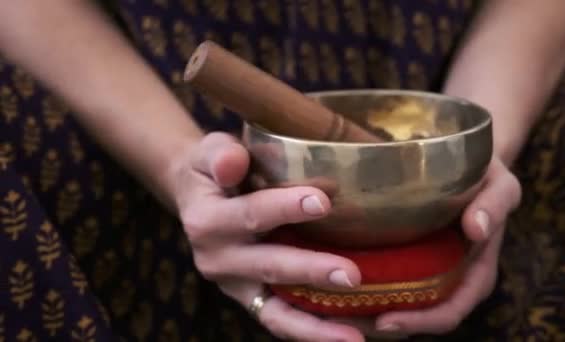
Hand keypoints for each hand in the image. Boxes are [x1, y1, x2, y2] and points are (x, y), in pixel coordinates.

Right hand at [168, 132, 365, 341]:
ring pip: (275, 312)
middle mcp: (218, 260)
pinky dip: (312, 332)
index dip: (284, 208)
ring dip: (315, 326)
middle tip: (352, 275)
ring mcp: (236, 286)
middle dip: (311, 271)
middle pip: (269, 267)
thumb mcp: (209, 151)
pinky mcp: (252, 299)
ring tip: (354, 337)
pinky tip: (348, 336)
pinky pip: (281, 321)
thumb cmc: (213, 169)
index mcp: (207, 221)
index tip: (323, 202)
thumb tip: (231, 163)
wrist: (197, 197)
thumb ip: (220, 155)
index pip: (250, 215)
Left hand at [338, 157, 521, 338]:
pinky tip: (330, 283)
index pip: (448, 312)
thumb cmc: (487, 176)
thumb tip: (477, 229)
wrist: (471, 166)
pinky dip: (361, 288)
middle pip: (414, 318)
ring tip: (327, 312)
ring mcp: (426, 273)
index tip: (384, 321)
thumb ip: (495, 205)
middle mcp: (449, 281)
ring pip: (395, 305)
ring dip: (363, 313)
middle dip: (379, 325)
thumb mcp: (500, 185)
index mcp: (474, 275)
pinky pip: (384, 280)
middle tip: (339, 322)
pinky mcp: (405, 259)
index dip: (419, 323)